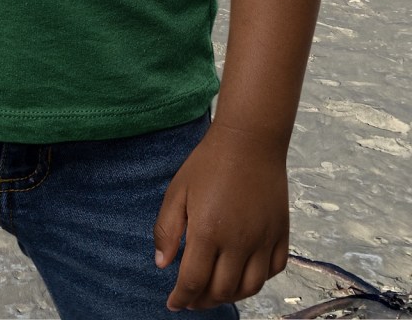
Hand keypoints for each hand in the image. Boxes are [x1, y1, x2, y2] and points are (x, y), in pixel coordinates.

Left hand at [153, 122, 289, 311]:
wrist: (249, 140)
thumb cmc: (208, 162)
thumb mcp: (177, 191)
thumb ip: (167, 229)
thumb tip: (163, 264)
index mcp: (207, 231)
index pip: (193, 281)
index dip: (181, 298)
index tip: (173, 303)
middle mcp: (238, 242)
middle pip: (221, 290)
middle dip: (202, 300)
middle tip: (191, 298)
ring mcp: (263, 239)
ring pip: (249, 287)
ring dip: (230, 295)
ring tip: (215, 290)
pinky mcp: (280, 233)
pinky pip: (273, 270)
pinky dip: (258, 280)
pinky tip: (243, 273)